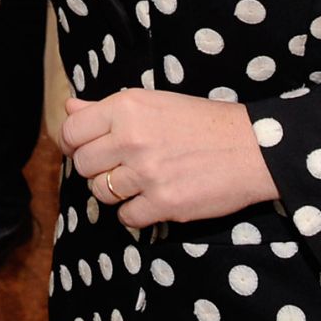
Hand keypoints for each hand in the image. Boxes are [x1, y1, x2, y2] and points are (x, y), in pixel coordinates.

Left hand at [59, 89, 277, 227]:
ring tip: (136, 182)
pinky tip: (150, 200)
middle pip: (82, 164)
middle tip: (116, 166)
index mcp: (125, 107)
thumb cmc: (200, 121)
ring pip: (101, 192)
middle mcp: (130, 138)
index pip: (71, 131)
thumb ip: (104, 107)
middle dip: (94, 168)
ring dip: (114, 191)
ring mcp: (147, 172)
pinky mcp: (164, 203)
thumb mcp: (151, 102)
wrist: (251, 147)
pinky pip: (126, 218)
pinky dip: (134, 213)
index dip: (72, 143)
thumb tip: (69, 107)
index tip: (81, 148)